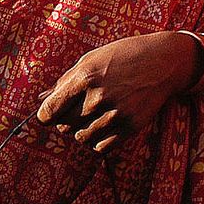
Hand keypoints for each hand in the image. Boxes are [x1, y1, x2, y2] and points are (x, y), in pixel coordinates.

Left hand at [35, 31, 196, 153]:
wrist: (162, 61)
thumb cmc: (122, 56)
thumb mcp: (91, 60)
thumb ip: (65, 81)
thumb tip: (41, 99)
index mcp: (85, 77)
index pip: (49, 111)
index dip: (46, 115)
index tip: (50, 113)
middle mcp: (98, 97)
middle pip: (63, 127)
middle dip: (66, 120)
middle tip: (80, 108)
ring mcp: (115, 114)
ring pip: (81, 138)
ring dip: (83, 130)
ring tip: (95, 114)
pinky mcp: (130, 127)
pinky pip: (100, 147)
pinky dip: (98, 140)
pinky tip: (105, 124)